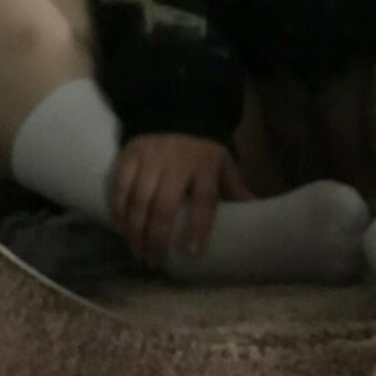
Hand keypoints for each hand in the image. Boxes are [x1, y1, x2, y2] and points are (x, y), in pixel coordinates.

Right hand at [110, 133, 253, 267]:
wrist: (175, 114)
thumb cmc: (202, 151)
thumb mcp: (223, 165)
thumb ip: (235, 189)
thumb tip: (257, 210)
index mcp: (206, 165)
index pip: (204, 200)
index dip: (199, 227)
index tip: (192, 252)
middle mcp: (177, 161)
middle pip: (165, 206)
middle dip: (158, 238)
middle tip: (155, 261)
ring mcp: (151, 157)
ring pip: (140, 200)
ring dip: (136, 230)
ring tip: (138, 252)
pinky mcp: (130, 154)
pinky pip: (120, 187)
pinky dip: (118, 210)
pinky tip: (122, 229)